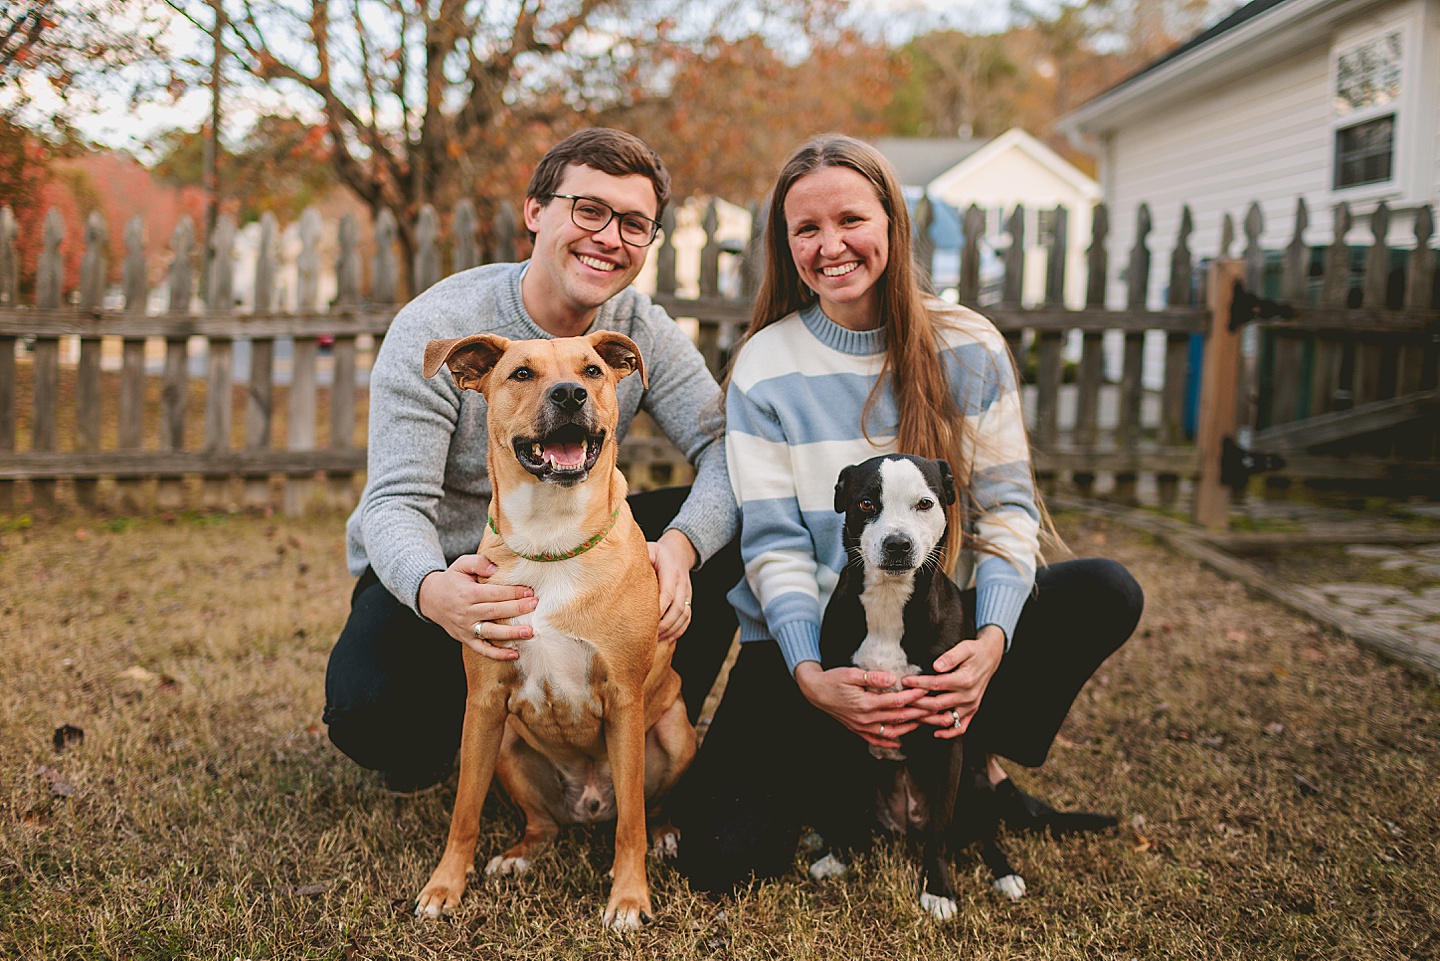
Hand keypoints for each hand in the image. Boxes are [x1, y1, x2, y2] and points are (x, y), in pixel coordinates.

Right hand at [417, 554, 537, 659]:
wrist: (431, 599)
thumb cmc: (452, 580)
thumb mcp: (461, 565)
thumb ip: (477, 562)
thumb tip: (494, 568)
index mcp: (467, 593)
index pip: (493, 593)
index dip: (512, 593)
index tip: (529, 592)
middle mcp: (467, 612)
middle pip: (495, 612)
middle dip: (517, 609)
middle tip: (535, 606)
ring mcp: (466, 628)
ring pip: (491, 632)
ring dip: (511, 634)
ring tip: (530, 632)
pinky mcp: (466, 639)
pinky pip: (483, 649)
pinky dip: (498, 654)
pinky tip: (515, 655)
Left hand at [648, 529, 696, 642]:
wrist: (679, 551)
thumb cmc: (659, 552)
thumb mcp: (650, 548)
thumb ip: (641, 557)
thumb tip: (627, 566)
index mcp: (671, 570)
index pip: (667, 592)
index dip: (659, 608)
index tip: (647, 621)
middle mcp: (682, 582)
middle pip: (677, 607)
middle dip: (665, 623)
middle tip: (650, 635)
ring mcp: (687, 592)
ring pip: (684, 614)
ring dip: (671, 629)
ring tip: (657, 639)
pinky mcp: (688, 599)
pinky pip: (688, 617)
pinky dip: (680, 629)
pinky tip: (669, 638)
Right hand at [794, 662, 927, 750]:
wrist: (814, 691)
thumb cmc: (832, 680)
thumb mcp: (850, 673)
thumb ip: (872, 677)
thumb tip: (892, 678)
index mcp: (866, 703)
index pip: (896, 701)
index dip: (913, 696)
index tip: (926, 690)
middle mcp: (866, 718)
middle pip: (898, 717)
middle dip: (919, 713)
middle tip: (934, 709)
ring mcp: (862, 726)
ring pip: (891, 731)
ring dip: (909, 727)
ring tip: (923, 722)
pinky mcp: (857, 729)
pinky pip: (877, 739)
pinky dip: (890, 741)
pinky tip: (900, 741)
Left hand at [902, 625, 1005, 737]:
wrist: (991, 658)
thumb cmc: (975, 651)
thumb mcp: (966, 647)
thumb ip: (951, 657)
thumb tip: (936, 666)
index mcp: (965, 680)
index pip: (936, 684)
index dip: (919, 683)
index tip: (904, 681)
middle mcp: (968, 696)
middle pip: (937, 704)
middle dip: (916, 703)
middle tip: (901, 699)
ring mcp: (971, 705)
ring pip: (946, 719)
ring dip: (927, 719)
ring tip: (910, 714)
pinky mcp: (972, 710)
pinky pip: (961, 727)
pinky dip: (949, 733)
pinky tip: (935, 732)